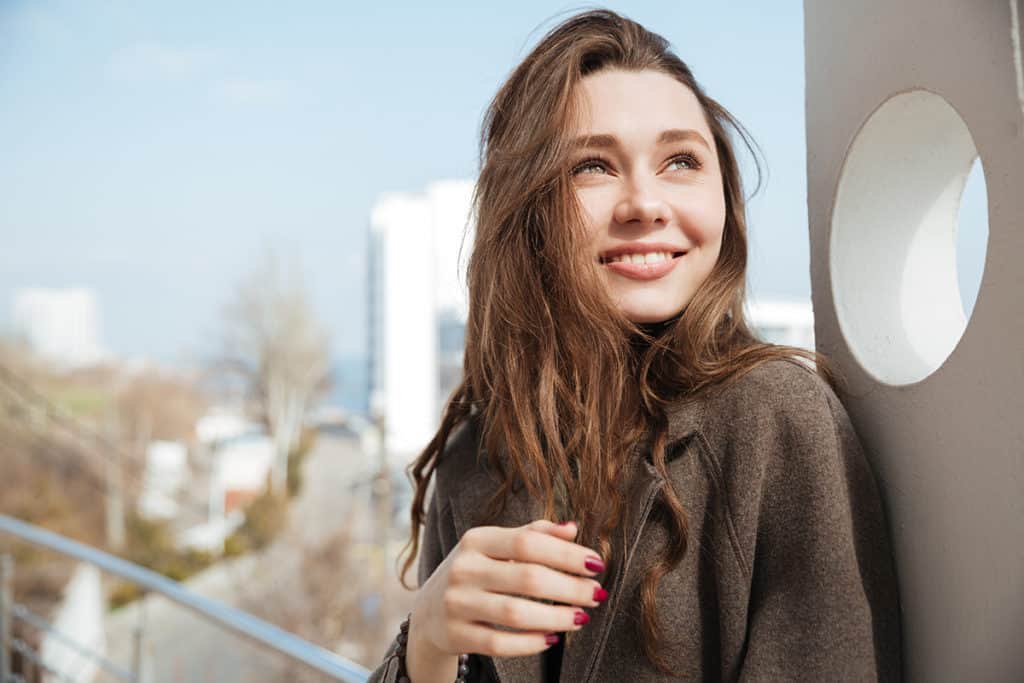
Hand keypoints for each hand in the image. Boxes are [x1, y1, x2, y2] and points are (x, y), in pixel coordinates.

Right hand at [409, 519, 606, 663]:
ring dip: (557, 617)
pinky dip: (530, 643)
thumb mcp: (495, 548)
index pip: (528, 542)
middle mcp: (463, 569)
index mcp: (476, 540)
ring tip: (582, 618)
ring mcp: (456, 603)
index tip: (596, 564)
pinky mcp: (455, 635)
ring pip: (516, 613)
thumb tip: (572, 529)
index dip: (566, 553)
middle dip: (570, 588)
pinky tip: (552, 639)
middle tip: (597, 593)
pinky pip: (499, 643)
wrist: (427, 612)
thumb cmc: (475, 573)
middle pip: (528, 578)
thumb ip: (533, 534)